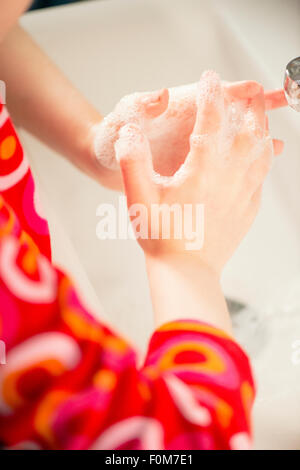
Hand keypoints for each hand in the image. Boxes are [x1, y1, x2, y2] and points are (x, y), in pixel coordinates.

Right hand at [115, 71, 278, 275]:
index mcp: (202, 169)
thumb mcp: (138, 196)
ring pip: (262, 154)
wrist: (186, 272)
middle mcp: (229, 177)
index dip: (211, 95)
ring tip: (262, 121)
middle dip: (249, 108)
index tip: (209, 79)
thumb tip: (130, 131)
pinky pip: (262, 179)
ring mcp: (242, 195)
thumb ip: (132, 160)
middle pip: (248, 132)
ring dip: (263, 132)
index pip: (211, 121)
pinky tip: (263, 160)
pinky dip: (265, 162)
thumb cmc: (161, 237)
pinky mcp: (247, 211)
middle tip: (250, 93)